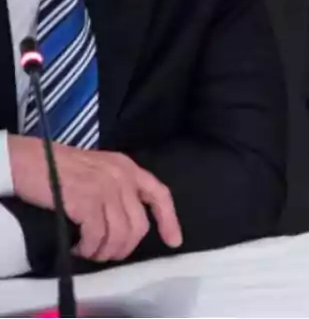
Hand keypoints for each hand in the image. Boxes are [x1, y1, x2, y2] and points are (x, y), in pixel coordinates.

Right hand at [8, 135, 182, 261]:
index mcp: (128, 168)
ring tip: (89, 252)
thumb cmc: (59, 167)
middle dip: (125, 247)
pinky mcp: (87, 201)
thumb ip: (117, 188)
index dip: (169, 220)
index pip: (159, 195)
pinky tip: (78, 248)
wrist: (30, 160)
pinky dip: (89, 249)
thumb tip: (125, 222)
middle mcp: (122, 177)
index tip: (174, 240)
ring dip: (105, 251)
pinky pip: (98, 237)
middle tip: (106, 254)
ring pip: (120, 235)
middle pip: (139, 225)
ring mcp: (106, 189)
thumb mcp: (99, 170)